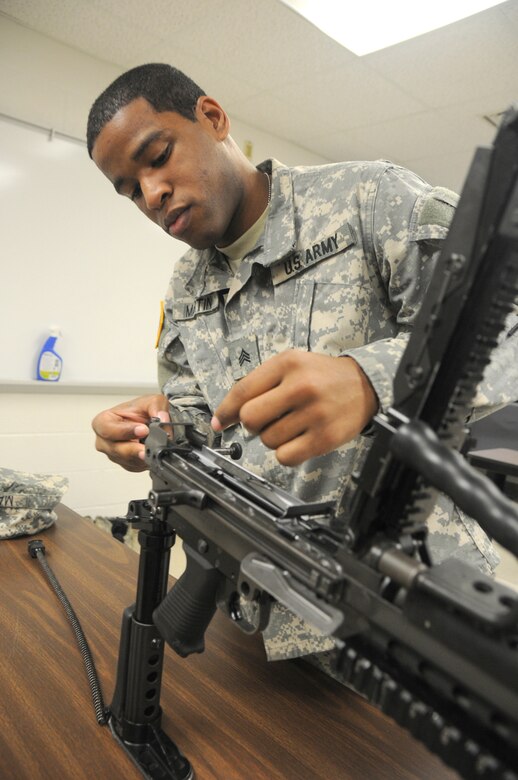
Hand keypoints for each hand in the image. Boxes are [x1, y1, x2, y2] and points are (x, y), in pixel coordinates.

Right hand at [92, 394, 169, 471]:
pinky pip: (135, 466)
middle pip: (115, 449)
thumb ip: (156, 406)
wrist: (150, 421)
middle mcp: (105, 440)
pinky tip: (152, 454)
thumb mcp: (151, 400)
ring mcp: (115, 454)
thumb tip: (161, 419)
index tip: (142, 430)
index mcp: (104, 421)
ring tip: (154, 450)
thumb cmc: (141, 411)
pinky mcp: (126, 464)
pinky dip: (145, 461)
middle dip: (133, 449)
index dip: (124, 431)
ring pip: (127, 460)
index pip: (107, 428)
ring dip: (142, 456)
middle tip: (147, 448)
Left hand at [212, 351, 377, 466]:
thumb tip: (222, 419)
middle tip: (266, 420)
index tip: (219, 422)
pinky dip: (286, 453)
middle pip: (250, 418)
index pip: (243, 390)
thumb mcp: (292, 364)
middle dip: (252, 424)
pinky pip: (286, 457)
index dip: (225, 410)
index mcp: (288, 363)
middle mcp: (301, 387)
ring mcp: (314, 414)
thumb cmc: (322, 376)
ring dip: (273, 437)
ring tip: (291, 425)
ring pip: (268, 440)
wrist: (365, 385)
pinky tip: (297, 440)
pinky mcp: (325, 438)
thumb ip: (258, 385)